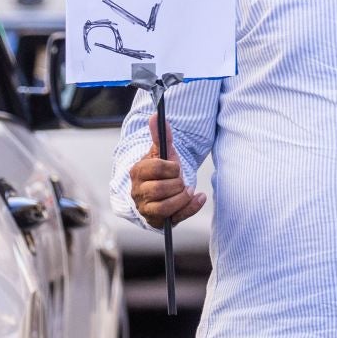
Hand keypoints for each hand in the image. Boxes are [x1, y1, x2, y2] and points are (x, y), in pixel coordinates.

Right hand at [129, 114, 203, 228]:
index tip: (175, 167)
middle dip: (177, 183)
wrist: (157, 191)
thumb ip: (161, 135)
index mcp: (137, 172)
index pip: (156, 168)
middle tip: (181, 180)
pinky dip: (191, 208)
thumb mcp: (161, 152)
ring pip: (165, 207)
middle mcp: (138, 192)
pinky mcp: (157, 221)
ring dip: (182, 197)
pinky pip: (175, 219)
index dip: (172, 167)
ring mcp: (146, 209)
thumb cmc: (160, 170)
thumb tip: (156, 115)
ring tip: (187, 190)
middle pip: (160, 189)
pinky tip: (199, 197)